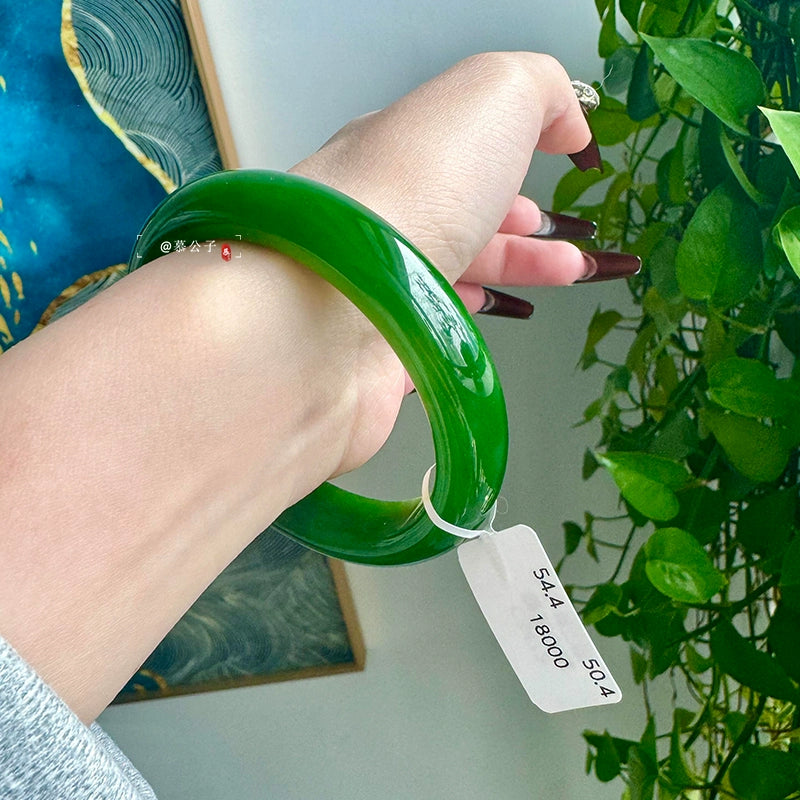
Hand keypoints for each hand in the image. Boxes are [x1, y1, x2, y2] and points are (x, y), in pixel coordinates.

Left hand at [289, 52, 595, 472]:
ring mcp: (383, 284)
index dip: (517, 164)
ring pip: (459, 274)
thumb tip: (570, 121)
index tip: (564, 174)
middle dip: (530, 230)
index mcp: (400, 152)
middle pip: (467, 219)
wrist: (334, 301)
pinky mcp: (385, 345)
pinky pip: (436, 329)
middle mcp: (385, 217)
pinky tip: (495, 315)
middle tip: (574, 246)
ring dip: (518, 273)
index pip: (464, 154)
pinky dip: (473, 320)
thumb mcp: (492, 96)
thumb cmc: (407, 195)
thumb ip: (540, 91)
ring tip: (570, 275)